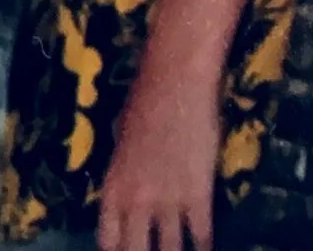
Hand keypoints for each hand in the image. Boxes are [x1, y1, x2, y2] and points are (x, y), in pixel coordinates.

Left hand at [99, 53, 220, 250]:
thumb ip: (125, 174)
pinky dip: (203, 248)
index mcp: (114, 186)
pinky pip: (201, 236)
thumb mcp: (122, 140)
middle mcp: (137, 201)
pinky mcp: (199, 196)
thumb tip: (130, 192)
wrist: (176, 79)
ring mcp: (169, 202)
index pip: (108, 241)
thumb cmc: (144, 99)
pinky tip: (204, 250)